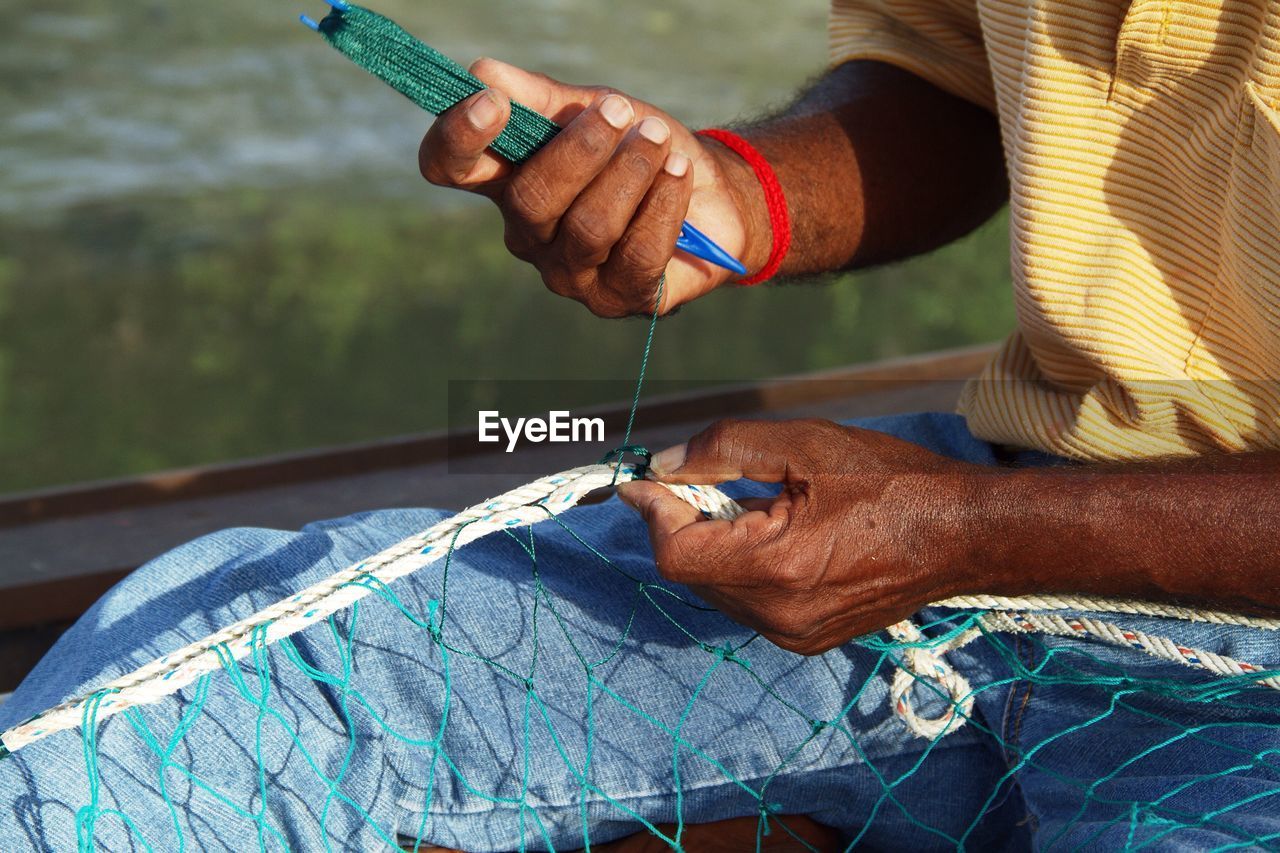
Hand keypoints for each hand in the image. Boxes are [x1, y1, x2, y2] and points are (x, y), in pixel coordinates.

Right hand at [418, 58, 766, 316]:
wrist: (715, 195)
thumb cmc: (641, 150)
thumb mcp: (597, 109)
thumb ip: (542, 96)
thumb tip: (483, 71)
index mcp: (508, 183)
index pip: (451, 169)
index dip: (458, 139)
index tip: (491, 102)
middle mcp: (530, 236)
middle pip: (529, 200)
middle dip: (580, 149)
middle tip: (621, 111)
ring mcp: (572, 274)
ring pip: (588, 227)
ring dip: (629, 172)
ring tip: (658, 141)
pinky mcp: (621, 297)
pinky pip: (637, 253)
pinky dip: (662, 203)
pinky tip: (678, 174)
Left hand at [618, 419, 989, 654]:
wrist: (963, 535)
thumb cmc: (892, 481)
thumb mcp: (805, 443)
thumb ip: (725, 449)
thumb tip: (664, 465)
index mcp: (778, 567)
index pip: (676, 554)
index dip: (653, 512)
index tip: (642, 478)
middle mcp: (780, 614)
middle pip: (691, 571)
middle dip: (682, 521)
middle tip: (697, 477)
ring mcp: (794, 633)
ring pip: (715, 588)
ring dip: (711, 543)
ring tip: (750, 502)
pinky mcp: (807, 638)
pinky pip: (746, 601)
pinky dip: (740, 564)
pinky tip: (774, 532)